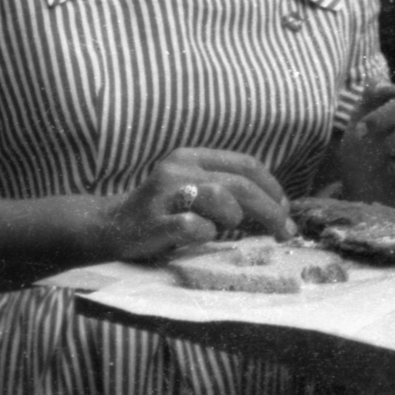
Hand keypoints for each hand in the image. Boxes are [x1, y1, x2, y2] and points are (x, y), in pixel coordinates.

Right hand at [103, 147, 292, 261]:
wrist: (109, 227)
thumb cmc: (161, 212)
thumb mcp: (191, 187)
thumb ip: (225, 188)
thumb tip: (275, 206)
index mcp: (191, 157)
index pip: (245, 164)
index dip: (272, 187)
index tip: (285, 208)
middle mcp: (179, 169)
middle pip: (240, 183)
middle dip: (270, 209)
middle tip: (285, 231)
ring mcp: (166, 195)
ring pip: (221, 196)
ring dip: (235, 217)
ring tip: (228, 228)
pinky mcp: (156, 222)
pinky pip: (194, 226)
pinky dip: (206, 234)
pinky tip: (201, 237)